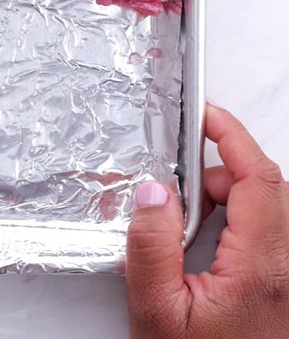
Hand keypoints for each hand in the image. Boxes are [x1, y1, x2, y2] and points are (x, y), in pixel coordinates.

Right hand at [126, 103, 288, 337]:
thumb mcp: (156, 312)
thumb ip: (151, 245)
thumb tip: (154, 188)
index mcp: (262, 267)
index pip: (260, 179)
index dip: (233, 136)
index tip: (207, 114)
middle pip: (269, 189)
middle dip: (222, 173)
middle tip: (178, 189)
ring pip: (273, 210)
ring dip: (231, 200)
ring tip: (189, 226)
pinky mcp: (287, 288)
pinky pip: (272, 234)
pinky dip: (240, 223)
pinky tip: (208, 246)